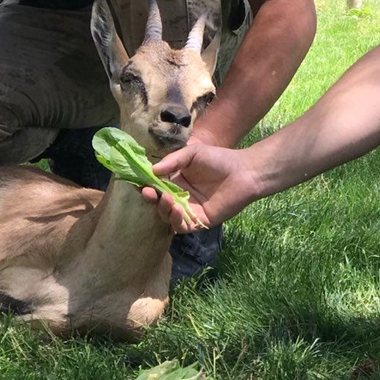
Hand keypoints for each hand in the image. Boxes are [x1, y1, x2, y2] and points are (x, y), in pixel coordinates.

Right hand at [144, 143, 267, 231]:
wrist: (244, 172)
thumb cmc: (219, 159)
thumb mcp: (193, 153)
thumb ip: (173, 161)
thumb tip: (152, 170)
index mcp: (175, 180)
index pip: (154, 185)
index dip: (144, 185)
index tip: (135, 181)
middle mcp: (179, 196)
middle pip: (158, 202)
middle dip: (150, 198)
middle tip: (146, 191)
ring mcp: (189, 210)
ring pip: (167, 216)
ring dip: (162, 209)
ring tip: (165, 198)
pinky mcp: (200, 221)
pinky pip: (182, 226)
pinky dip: (176, 220)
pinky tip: (177, 208)